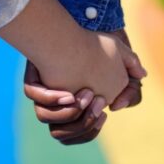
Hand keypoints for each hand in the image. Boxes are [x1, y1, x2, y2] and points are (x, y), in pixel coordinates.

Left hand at [23, 29, 143, 144]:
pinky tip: (66, 93)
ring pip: (43, 116)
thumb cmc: (98, 48)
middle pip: (59, 133)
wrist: (75, 29)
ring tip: (79, 98)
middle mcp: (54, 105)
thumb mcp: (119, 59)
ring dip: (62, 113)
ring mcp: (42, 93)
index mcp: (73, 109)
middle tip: (94, 104)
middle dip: (78, 124)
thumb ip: (130, 78)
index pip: (78, 134)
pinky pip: (32, 92)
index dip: (90, 130)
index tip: (103, 115)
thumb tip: (130, 90)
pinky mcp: (34, 77)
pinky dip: (47, 97)